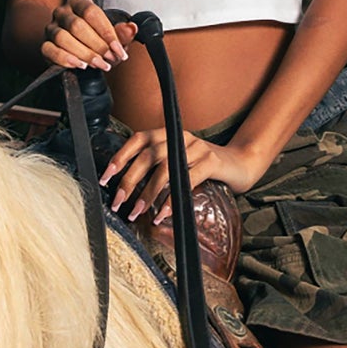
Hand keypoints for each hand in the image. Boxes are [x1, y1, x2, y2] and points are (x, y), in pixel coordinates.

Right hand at [42, 0, 135, 70]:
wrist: (78, 48)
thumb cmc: (97, 39)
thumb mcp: (112, 35)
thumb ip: (122, 32)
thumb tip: (132, 28)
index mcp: (79, 2)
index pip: (91, 12)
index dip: (106, 32)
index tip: (118, 49)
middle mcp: (62, 12)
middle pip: (77, 26)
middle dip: (96, 45)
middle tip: (110, 59)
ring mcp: (51, 28)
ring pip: (63, 38)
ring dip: (83, 54)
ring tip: (98, 64)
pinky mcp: (45, 44)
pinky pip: (50, 50)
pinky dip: (65, 59)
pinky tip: (80, 65)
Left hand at [100, 130, 270, 220]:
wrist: (240, 164)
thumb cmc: (205, 167)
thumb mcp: (179, 161)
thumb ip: (159, 166)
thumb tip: (127, 187)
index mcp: (169, 134)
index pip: (139, 139)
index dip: (120, 157)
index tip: (106, 177)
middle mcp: (181, 137)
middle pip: (148, 156)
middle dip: (129, 181)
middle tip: (118, 202)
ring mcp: (198, 148)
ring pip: (165, 168)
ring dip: (147, 193)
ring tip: (137, 212)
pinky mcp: (212, 161)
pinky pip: (187, 180)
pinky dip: (172, 198)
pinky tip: (163, 213)